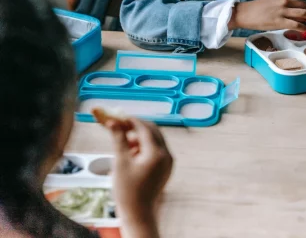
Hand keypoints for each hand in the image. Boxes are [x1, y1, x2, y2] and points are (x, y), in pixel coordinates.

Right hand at [105, 118, 172, 237]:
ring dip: (140, 136)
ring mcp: (168, 162)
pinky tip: (132, 153)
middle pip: (153, 131)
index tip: (117, 117)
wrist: (138, 213)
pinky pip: (157, 149)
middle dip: (136, 126)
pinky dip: (145, 146)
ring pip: (155, 139)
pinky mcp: (166, 167)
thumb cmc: (128, 190)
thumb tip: (113, 122)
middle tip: (120, 126)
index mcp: (157, 153)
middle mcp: (167, 155)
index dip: (130, 120)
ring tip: (124, 144)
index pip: (144, 128)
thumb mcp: (120, 162)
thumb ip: (119, 139)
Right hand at [228, 0, 305, 31]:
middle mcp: (284, 0)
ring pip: (304, 14)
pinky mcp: (278, 22)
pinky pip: (295, 25)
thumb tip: (300, 12)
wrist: (245, 13)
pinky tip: (305, 30)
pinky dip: (303, 28)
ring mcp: (281, 11)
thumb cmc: (259, 8)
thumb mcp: (274, 0)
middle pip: (305, 5)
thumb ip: (287, 4)